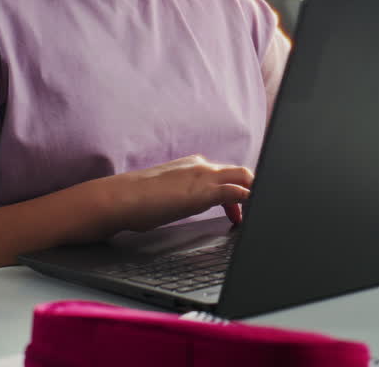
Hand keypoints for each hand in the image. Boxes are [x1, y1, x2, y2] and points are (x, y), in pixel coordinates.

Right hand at [104, 155, 252, 232]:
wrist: (121, 198)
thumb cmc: (138, 199)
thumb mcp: (167, 192)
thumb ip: (183, 193)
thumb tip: (184, 203)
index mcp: (193, 165)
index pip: (226, 173)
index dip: (238, 189)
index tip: (237, 209)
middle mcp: (202, 167)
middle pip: (242, 173)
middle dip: (254, 190)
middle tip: (253, 214)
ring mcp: (203, 178)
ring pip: (244, 178)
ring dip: (255, 194)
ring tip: (258, 214)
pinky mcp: (203, 193)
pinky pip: (237, 192)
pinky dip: (250, 200)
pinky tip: (251, 213)